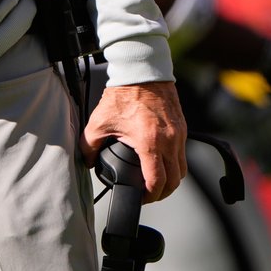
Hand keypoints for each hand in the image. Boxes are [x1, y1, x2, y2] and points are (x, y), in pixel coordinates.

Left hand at [83, 80, 186, 202]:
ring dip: (171, 180)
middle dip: (162, 193)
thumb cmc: (123, 94)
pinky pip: (183, 154)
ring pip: (182, 169)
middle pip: (174, 181)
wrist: (141, 72)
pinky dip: (175, 163)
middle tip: (149, 195)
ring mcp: (178, 135)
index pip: (157, 181)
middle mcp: (169, 141)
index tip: (141, 198)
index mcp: (150, 142)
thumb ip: (89, 144)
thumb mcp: (99, 121)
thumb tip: (87, 161)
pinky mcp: (182, 128)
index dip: (150, 196)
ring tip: (157, 183)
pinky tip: (162, 162)